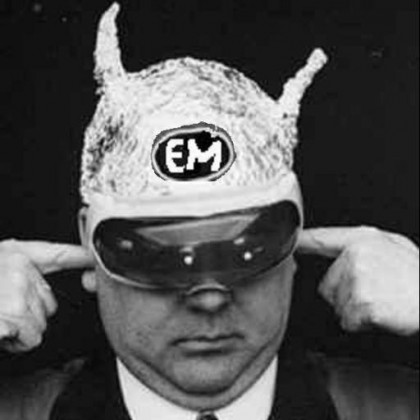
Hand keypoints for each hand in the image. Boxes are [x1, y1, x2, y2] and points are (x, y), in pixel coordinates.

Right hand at [0, 240, 93, 352]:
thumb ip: (24, 273)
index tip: (96, 258)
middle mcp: (18, 267)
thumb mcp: (0, 267)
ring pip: (40, 323)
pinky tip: (0, 331)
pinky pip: (30, 336)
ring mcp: (15, 288)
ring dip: (20, 330)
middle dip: (28, 314)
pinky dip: (15, 342)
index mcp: (14, 254)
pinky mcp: (13, 312)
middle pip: (49, 303)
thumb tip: (56, 282)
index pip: (58, 253)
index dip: (82, 255)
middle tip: (2, 311)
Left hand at [297, 227, 418, 335]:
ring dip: (354, 309)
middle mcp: (356, 255)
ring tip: (382, 301)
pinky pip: (348, 320)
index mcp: (363, 239)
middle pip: (326, 284)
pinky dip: (362, 323)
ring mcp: (358, 278)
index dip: (300, 242)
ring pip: (336, 304)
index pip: (321, 238)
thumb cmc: (418, 276)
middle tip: (375, 292)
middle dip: (344, 293)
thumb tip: (339, 252)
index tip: (284, 243)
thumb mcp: (394, 247)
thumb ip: (362, 246)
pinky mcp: (363, 302)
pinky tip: (383, 314)